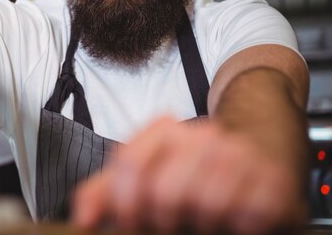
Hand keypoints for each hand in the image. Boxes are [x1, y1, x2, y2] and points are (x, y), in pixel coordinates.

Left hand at [71, 116, 306, 233]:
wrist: (259, 146)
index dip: (124, 204)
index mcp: (165, 131)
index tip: (129, 222)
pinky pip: (247, 217)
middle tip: (172, 225)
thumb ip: (106, 192)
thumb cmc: (194, 168)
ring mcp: (239, 154)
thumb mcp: (146, 173)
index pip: (130, 164)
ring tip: (202, 221)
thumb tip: (83, 220)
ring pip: (205, 205)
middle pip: (165, 192)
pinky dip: (237, 228)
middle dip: (163, 221)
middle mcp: (201, 136)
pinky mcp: (272, 179)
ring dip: (201, 225)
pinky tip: (233, 221)